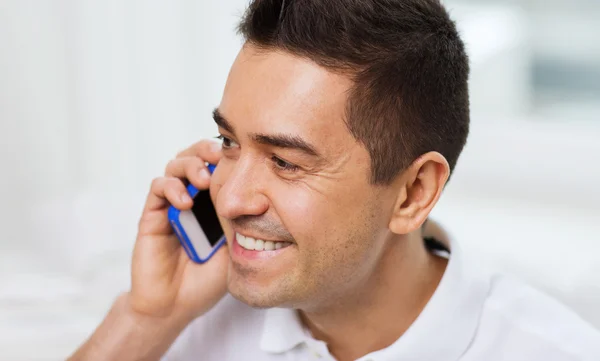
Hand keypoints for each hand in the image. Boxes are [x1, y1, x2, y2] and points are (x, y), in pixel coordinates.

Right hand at [129, 140, 227, 322]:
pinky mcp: (152, 215)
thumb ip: (243, 222)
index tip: (244, 156)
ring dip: (190, 166)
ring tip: (204, 179)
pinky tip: (186, 202)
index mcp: (214, 202)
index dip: (228, 156)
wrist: (176, 305)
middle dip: (207, 150)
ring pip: (175, 166)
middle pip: (195, 156)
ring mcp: (171, 205)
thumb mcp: (236, 248)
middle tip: (220, 156)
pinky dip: (172, 188)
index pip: (218, 165)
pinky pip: (158, 188)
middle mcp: (193, 198)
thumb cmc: (207, 278)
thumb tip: (262, 197)